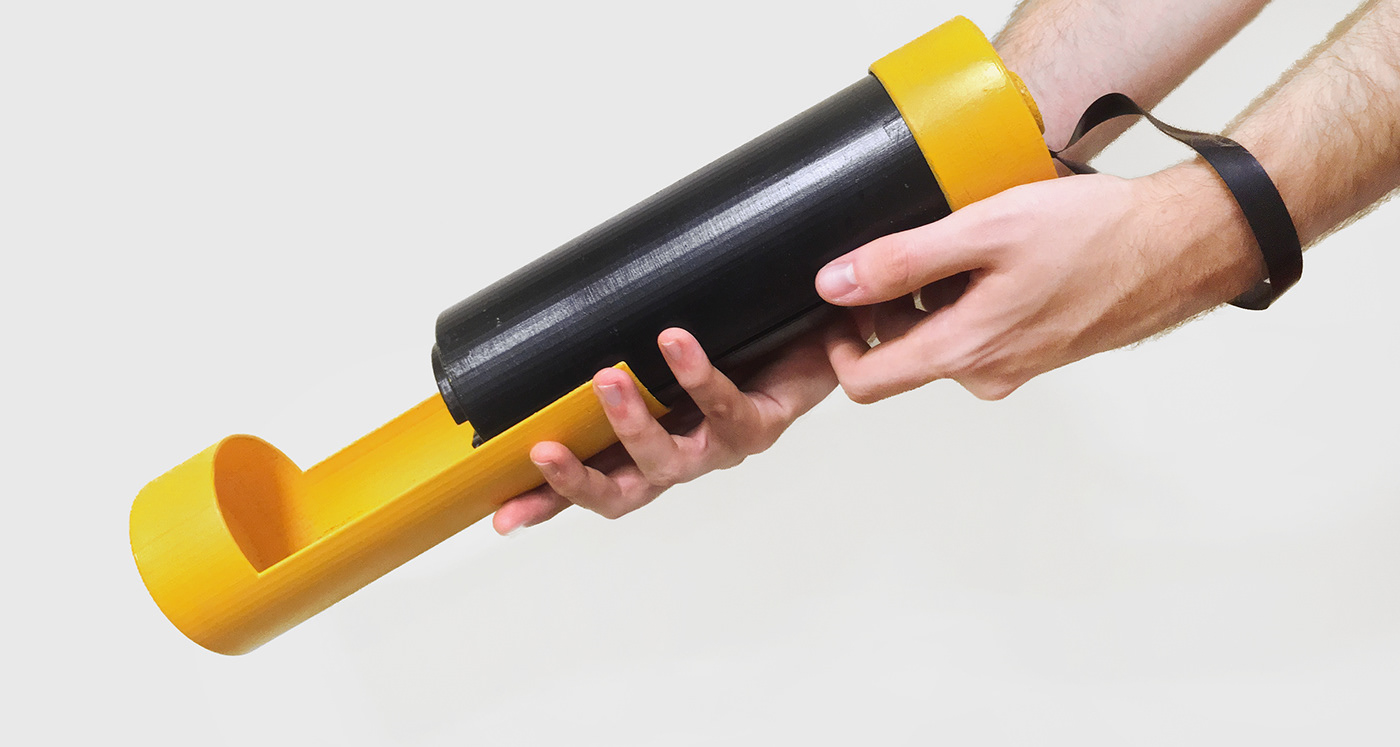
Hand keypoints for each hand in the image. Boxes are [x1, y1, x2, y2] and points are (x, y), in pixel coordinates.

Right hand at [491, 326, 836, 533]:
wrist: (823, 331)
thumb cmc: (744, 344)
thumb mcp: (667, 348)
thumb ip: (623, 339)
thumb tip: (560, 307)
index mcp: (651, 444)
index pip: (592, 481)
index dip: (548, 503)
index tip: (501, 514)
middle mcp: (683, 455)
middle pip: (624, 493)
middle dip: (579, 480)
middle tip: (542, 451)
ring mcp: (722, 446)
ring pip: (671, 460)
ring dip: (632, 424)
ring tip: (607, 379)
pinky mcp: (762, 423)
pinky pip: (727, 408)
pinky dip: (698, 377)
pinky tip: (676, 343)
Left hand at [815, 164, 1263, 403]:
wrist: (1179, 247)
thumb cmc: (1095, 234)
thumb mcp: (984, 230)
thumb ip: (902, 261)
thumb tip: (834, 283)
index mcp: (966, 352)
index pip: (865, 382)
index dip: (836, 344)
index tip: (840, 300)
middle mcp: (986, 374)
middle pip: (900, 357)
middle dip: (885, 310)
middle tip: (900, 251)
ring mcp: (1012, 367)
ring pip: (940, 340)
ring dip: (930, 299)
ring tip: (959, 243)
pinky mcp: (1034, 351)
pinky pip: (978, 333)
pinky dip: (969, 298)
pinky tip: (994, 255)